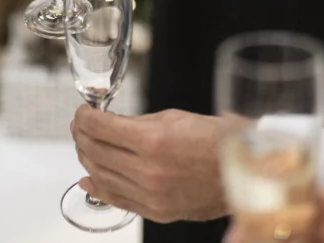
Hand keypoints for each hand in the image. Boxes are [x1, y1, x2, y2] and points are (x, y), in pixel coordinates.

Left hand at [71, 106, 226, 222]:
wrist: (243, 170)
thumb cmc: (216, 139)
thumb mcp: (174, 118)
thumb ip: (137, 123)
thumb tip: (109, 123)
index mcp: (153, 142)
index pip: (99, 128)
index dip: (84, 117)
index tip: (82, 112)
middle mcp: (148, 172)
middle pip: (95, 152)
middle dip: (82, 135)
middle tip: (80, 125)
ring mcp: (151, 195)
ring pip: (101, 176)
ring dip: (87, 158)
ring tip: (84, 146)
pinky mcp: (156, 211)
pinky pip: (117, 199)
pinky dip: (98, 188)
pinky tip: (88, 178)